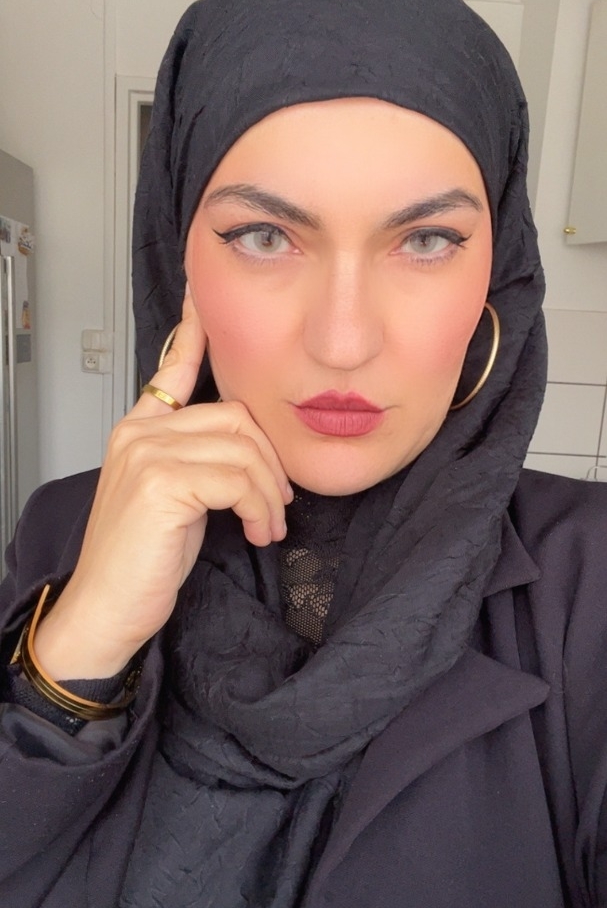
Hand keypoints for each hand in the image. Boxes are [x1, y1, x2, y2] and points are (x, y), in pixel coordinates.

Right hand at [33, 286, 292, 679]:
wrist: (108, 610)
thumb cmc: (144, 561)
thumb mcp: (178, 500)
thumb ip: (200, 461)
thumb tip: (247, 448)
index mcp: (140, 430)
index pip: (173, 368)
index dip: (196, 333)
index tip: (205, 297)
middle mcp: (139, 432)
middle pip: (236, 416)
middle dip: (270, 462)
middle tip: (276, 504)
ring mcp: (146, 453)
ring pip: (243, 447)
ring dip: (269, 492)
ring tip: (267, 525)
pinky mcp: (160, 481)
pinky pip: (237, 478)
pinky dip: (259, 507)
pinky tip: (257, 532)